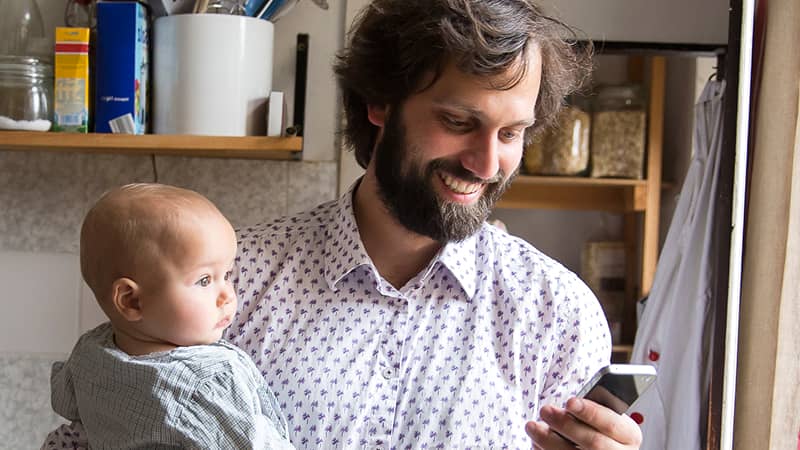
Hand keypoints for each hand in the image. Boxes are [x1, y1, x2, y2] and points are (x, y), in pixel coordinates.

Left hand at [525, 397, 641, 448]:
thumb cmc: (600, 427)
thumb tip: (569, 405)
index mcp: (628, 435)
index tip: (570, 402)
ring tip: (532, 427)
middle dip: (566, 425)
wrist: (603, 448)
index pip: (611, 423)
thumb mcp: (604, 415)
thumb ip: (592, 410)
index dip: (590, 412)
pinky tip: (536, 443)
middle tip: (546, 411)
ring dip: (548, 441)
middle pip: (593, 443)